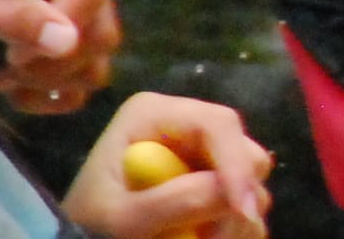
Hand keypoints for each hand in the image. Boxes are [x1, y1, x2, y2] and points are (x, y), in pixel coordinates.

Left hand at [0, 0, 119, 111]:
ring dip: (49, 81)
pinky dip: (51, 97)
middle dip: (53, 62)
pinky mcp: (78, 42)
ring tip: (1, 75)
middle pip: (101, 31)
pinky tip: (14, 89)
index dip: (60, 30)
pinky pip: (88, 82)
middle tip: (5, 67)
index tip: (15, 56)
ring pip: (98, 61)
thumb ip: (6, 13)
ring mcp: (83, 7)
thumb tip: (66, 39)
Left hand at [61, 92, 270, 238]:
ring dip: (237, 219)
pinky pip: (249, 201)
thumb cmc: (90, 225)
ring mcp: (202, 156)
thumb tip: (232, 193)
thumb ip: (174, 201)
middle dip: (237, 198)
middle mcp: (186, 128)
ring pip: (253, 181)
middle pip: (244, 151)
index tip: (242, 210)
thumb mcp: (121, 218)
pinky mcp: (213, 183)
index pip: (218, 125)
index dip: (237, 164)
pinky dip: (238, 226)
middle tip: (215, 238)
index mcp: (155, 116)